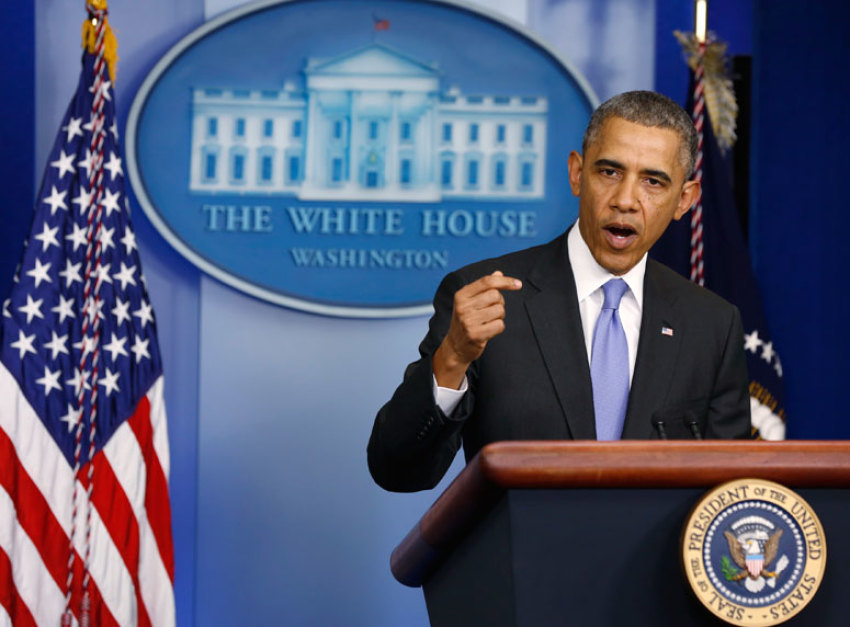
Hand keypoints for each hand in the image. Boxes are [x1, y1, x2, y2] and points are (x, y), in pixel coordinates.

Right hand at [433, 271, 521, 388]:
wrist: (455, 347)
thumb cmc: (466, 321)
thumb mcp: (470, 302)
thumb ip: (484, 288)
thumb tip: (498, 273)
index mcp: (461, 295)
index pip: (487, 282)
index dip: (505, 281)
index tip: (518, 284)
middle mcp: (463, 307)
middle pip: (495, 295)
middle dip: (500, 302)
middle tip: (492, 310)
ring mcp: (468, 321)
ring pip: (499, 310)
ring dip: (499, 316)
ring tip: (489, 321)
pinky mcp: (475, 335)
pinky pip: (499, 325)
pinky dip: (498, 327)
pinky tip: (489, 330)